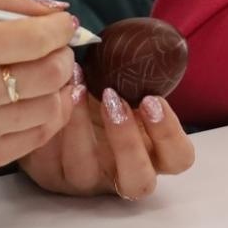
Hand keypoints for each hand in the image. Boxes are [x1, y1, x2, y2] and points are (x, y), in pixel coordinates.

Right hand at [0, 0, 81, 193]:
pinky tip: (35, 101)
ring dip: (59, 87)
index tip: (64, 25)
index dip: (60, 29)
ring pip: (50, 107)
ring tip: (46, 75)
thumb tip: (56, 11)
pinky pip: (36, 138)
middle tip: (57, 49)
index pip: (33, 39)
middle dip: (64, 55)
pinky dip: (47, 116)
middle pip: (50, 73)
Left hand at [19, 88, 194, 198]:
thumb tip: (147, 44)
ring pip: (86, 173)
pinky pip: (49, 161)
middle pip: (139, 182)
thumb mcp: (130, 86)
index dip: (168, 133)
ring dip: (81, 129)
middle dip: (127, 141)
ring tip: (78, 88)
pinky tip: (55, 96)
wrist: (66, 103)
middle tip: (114, 98)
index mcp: (156, 154)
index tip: (151, 99)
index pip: (178, 158)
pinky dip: (52, 128)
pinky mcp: (52, 177)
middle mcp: (124, 175)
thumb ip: (143, 78)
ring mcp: (88, 181)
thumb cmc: (108, 90)